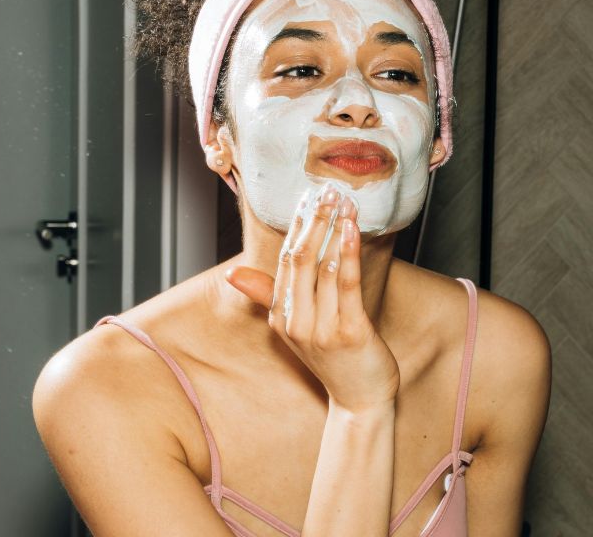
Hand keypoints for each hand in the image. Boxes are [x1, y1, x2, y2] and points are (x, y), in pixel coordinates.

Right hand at [227, 184, 400, 412]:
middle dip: (313, 222)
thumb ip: (269, 296)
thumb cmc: (334, 361)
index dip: (295, 228)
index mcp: (281, 317)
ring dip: (333, 230)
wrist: (360, 400)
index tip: (305, 198)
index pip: (285, 263)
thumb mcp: (296, 329)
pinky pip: (346, 284)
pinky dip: (348, 254)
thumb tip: (232, 274)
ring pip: (323, 267)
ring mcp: (322, 329)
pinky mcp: (350, 332)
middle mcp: (296, 322)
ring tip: (342, 202)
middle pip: (300, 260)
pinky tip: (352, 230)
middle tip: (325, 191)